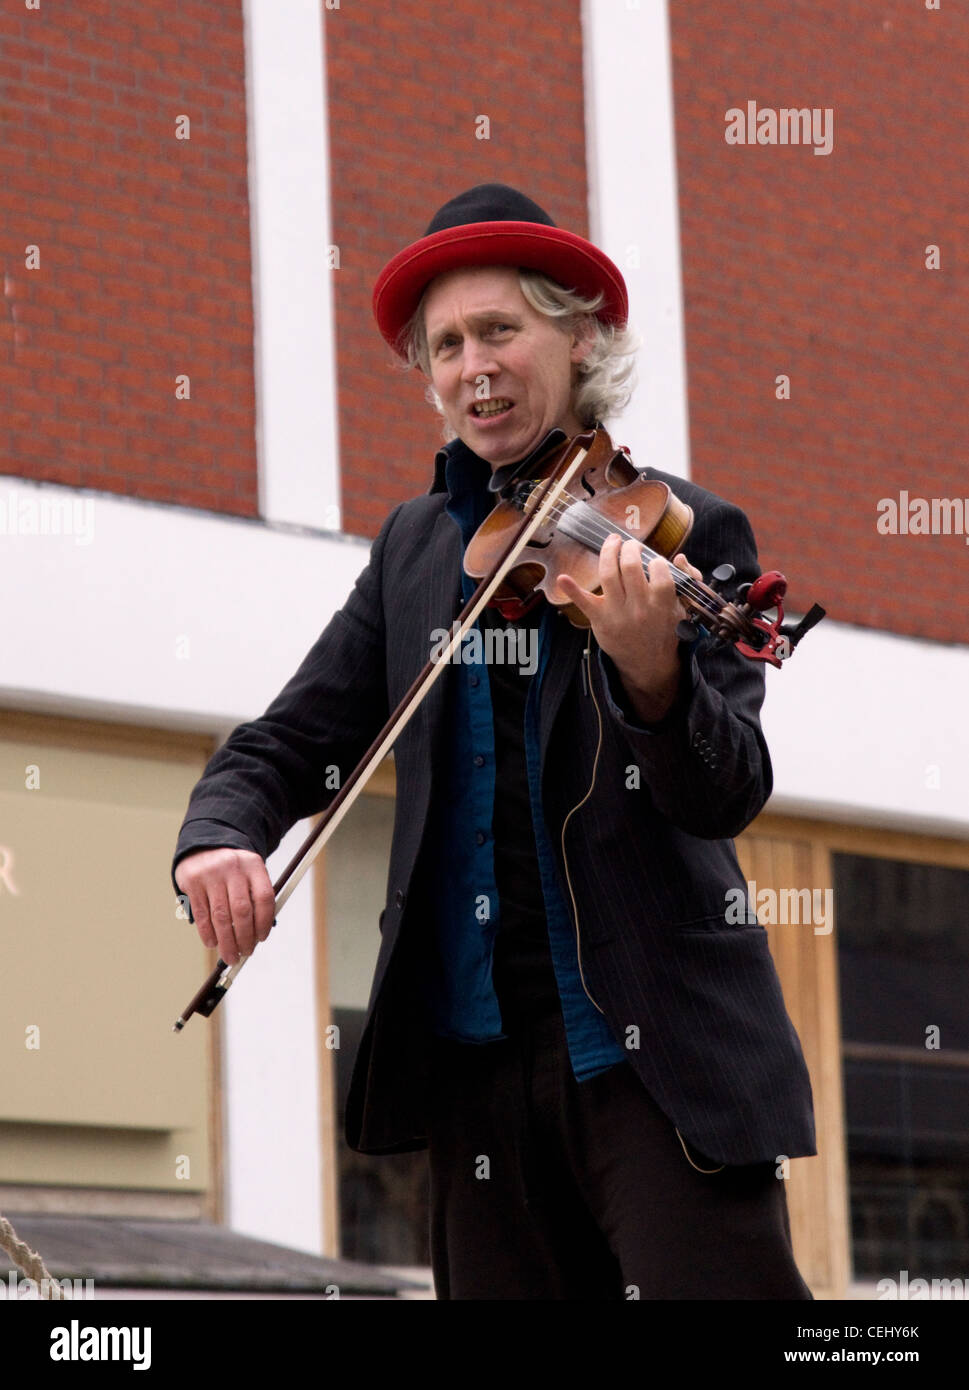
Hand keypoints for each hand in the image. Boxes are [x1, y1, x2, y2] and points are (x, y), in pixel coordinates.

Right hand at [175, 847, 275, 965]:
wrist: (205, 845)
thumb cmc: (233, 869)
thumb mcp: (250, 873)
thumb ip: (256, 898)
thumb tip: (258, 936)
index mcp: (253, 865)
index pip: (264, 897)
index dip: (264, 922)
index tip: (262, 938)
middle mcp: (232, 867)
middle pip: (241, 910)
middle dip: (244, 938)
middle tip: (246, 953)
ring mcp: (210, 874)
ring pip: (220, 916)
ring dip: (226, 941)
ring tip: (230, 956)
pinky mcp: (192, 882)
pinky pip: (201, 914)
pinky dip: (207, 933)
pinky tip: (213, 943)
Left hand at [557, 537, 702, 721]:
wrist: (648, 663)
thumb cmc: (665, 631)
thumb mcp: (683, 609)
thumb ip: (687, 580)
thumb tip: (678, 557)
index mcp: (662, 604)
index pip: (659, 571)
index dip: (656, 561)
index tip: (653, 561)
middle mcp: (639, 608)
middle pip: (630, 567)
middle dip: (630, 548)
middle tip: (630, 545)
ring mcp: (618, 613)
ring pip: (609, 575)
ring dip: (609, 552)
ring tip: (613, 542)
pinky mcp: (600, 620)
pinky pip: (584, 602)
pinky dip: (572, 589)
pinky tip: (562, 578)